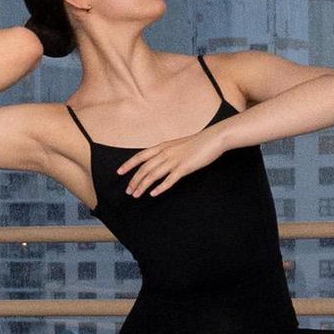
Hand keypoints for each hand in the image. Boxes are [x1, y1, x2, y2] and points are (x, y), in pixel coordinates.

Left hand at [116, 128, 230, 199]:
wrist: (214, 138)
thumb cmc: (197, 143)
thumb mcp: (177, 145)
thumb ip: (167, 152)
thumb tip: (159, 160)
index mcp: (162, 146)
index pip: (140, 156)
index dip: (128, 164)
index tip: (119, 172)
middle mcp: (165, 153)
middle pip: (144, 168)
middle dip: (134, 180)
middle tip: (128, 191)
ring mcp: (174, 160)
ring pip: (153, 175)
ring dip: (142, 186)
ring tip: (136, 195)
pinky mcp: (184, 167)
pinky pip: (169, 180)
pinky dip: (160, 187)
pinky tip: (153, 194)